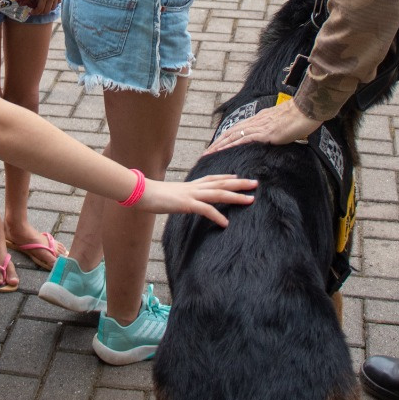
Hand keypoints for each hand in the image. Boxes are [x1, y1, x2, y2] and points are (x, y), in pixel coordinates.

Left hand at [31, 0, 62, 15]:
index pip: (40, 9)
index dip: (35, 12)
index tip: (31, 12)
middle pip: (47, 11)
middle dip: (40, 12)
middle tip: (36, 11)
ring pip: (53, 8)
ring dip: (48, 9)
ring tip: (43, 7)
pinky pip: (58, 2)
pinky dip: (54, 4)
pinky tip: (50, 2)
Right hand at [137, 174, 257, 226]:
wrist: (142, 192)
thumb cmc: (154, 195)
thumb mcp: (172, 194)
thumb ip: (181, 196)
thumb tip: (183, 200)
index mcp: (191, 185)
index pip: (214, 178)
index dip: (227, 177)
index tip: (239, 177)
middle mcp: (195, 187)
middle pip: (222, 183)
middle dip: (240, 183)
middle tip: (256, 184)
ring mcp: (191, 195)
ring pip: (219, 194)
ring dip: (236, 196)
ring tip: (250, 200)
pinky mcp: (186, 204)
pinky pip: (205, 210)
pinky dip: (217, 215)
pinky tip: (226, 223)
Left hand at [201, 101, 320, 156]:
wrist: (309, 108)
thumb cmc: (302, 116)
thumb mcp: (286, 124)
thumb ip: (278, 130)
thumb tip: (277, 137)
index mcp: (261, 119)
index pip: (238, 129)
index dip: (226, 137)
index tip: (216, 145)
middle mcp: (257, 121)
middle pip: (231, 132)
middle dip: (217, 143)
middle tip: (205, 153)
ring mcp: (261, 126)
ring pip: (234, 135)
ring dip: (220, 145)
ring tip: (208, 154)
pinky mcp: (267, 133)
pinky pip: (246, 139)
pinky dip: (233, 145)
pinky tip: (225, 150)